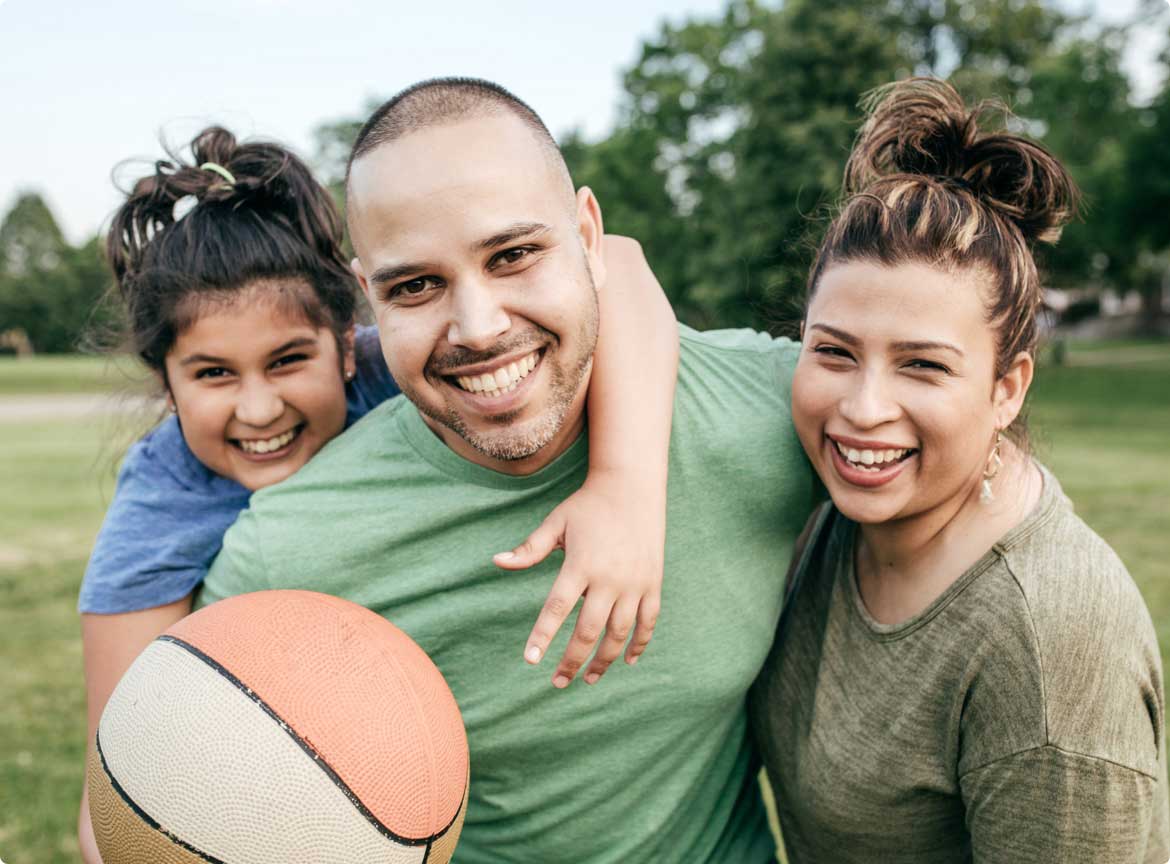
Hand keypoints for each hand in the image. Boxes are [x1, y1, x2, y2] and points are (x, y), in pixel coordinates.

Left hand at [494, 470, 663, 687]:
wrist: (633, 487)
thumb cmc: (588, 506)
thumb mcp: (556, 523)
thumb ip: (529, 549)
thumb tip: (496, 561)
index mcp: (580, 565)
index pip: (557, 609)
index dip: (543, 637)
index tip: (531, 661)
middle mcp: (609, 578)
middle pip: (588, 631)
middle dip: (572, 661)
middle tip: (558, 683)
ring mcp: (635, 583)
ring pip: (619, 634)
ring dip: (604, 661)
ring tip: (590, 679)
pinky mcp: (653, 583)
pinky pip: (648, 622)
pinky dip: (639, 644)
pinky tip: (627, 661)